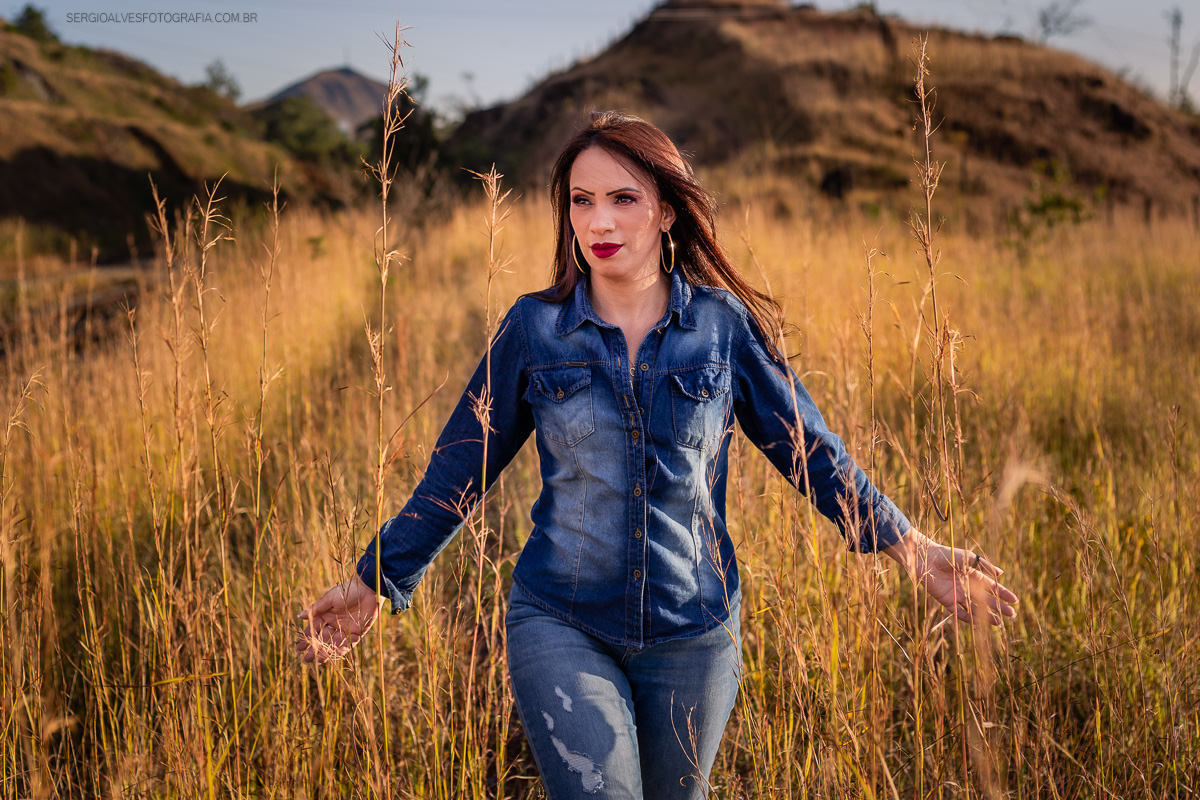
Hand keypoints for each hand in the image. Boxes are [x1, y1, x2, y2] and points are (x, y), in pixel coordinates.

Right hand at [296, 574, 380, 663]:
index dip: (307, 638)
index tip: (299, 648)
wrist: (368, 589)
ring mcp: (345, 629)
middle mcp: (334, 623)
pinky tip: (334, 655)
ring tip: (318, 661)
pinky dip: (342, 649)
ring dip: (326, 652)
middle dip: (314, 649)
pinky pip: (349, 643)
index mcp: (326, 615)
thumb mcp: (329, 599)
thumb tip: (300, 616)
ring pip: (334, 643)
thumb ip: (316, 609)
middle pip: (323, 639)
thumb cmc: (347, 591)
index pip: (314, 629)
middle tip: (306, 660)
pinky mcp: (357, 632)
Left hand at [884, 529, 1019, 626]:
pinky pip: (959, 612)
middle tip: (1012, 615)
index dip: (1004, 594)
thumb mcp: (968, 558)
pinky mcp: (947, 601)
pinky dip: (968, 618)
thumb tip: (1001, 574)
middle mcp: (968, 587)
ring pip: (975, 608)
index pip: (992, 588)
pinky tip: (979, 623)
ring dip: (987, 616)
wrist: (926, 558)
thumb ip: (983, 566)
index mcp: (974, 576)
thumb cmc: (947, 554)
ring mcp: (958, 595)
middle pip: (987, 600)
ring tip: (999, 622)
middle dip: (999, 607)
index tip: (1015, 601)